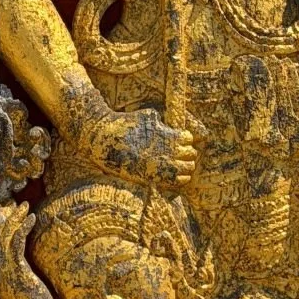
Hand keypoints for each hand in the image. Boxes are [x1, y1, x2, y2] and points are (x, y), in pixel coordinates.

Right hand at [0, 202, 55, 298]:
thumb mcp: (16, 288)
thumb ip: (12, 273)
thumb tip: (17, 261)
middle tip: (8, 200)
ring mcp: (3, 272)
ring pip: (2, 236)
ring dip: (13, 217)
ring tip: (24, 204)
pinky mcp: (17, 273)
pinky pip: (16, 244)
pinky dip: (23, 228)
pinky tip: (32, 217)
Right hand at [82, 105, 196, 186]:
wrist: (106, 140)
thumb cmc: (124, 125)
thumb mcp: (145, 116)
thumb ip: (159, 121)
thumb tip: (165, 124)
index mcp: (169, 135)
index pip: (189, 138)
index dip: (184, 139)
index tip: (177, 141)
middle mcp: (170, 151)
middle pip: (191, 154)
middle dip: (186, 153)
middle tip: (178, 154)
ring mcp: (163, 166)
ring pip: (187, 169)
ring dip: (184, 166)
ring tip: (176, 165)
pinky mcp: (155, 178)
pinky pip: (178, 181)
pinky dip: (178, 178)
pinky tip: (171, 175)